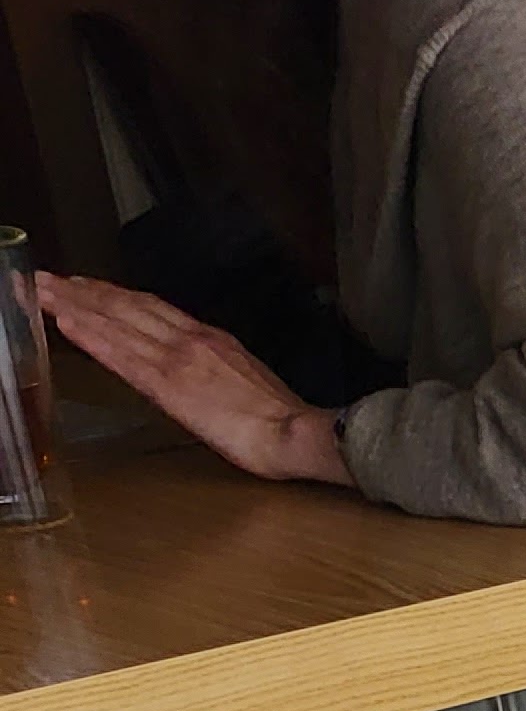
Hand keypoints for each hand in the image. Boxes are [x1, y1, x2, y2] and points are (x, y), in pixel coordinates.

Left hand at [34, 275, 353, 485]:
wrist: (297, 433)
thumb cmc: (283, 422)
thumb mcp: (249, 383)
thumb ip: (218, 370)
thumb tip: (200, 374)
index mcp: (210, 340)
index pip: (152, 309)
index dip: (115, 295)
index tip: (87, 285)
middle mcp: (189, 340)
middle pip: (127, 307)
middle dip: (84, 290)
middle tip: (47, 277)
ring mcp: (177, 359)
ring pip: (117, 322)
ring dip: (75, 304)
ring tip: (42, 291)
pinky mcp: (170, 386)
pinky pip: (122, 355)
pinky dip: (92, 335)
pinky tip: (66, 322)